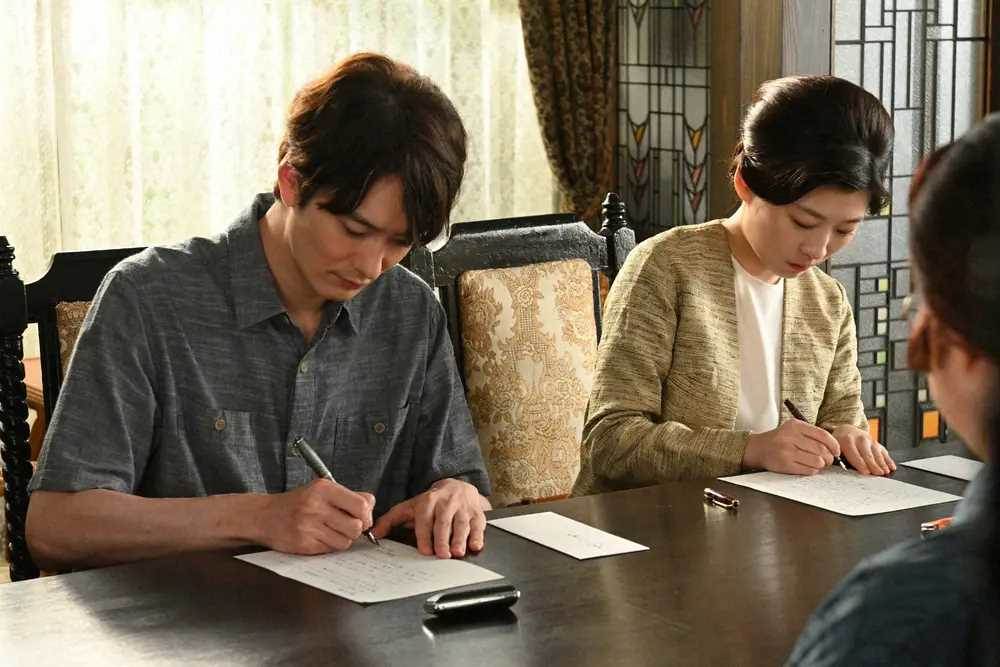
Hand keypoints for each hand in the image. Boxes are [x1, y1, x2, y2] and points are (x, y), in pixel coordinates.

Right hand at [257, 479, 374, 554]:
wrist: (264, 516)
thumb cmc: (297, 503)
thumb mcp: (321, 490)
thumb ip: (347, 496)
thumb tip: (371, 504)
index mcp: (323, 488)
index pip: (362, 504)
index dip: (367, 515)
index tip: (363, 518)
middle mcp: (315, 505)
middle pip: (356, 526)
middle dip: (356, 529)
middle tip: (347, 527)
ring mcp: (308, 526)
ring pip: (345, 541)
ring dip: (343, 539)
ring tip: (331, 531)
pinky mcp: (303, 543)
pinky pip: (330, 550)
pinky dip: (329, 546)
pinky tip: (319, 537)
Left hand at [372, 479, 488, 558]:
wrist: (458, 486)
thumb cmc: (431, 502)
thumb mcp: (410, 507)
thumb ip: (391, 520)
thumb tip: (373, 534)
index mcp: (427, 502)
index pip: (425, 519)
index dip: (425, 535)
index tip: (425, 550)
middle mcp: (446, 504)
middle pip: (444, 522)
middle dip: (443, 539)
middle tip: (442, 554)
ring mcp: (463, 508)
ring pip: (461, 524)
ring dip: (460, 539)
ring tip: (457, 552)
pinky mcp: (477, 514)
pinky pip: (478, 525)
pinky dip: (478, 536)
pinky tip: (475, 545)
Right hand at [743, 419, 840, 474]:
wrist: (758, 448)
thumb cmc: (780, 439)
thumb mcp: (793, 430)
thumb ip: (811, 435)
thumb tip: (834, 448)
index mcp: (795, 426)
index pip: (823, 435)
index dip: (834, 445)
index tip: (836, 452)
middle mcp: (790, 437)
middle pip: (821, 449)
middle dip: (829, 458)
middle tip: (828, 461)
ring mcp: (786, 451)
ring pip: (817, 461)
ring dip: (821, 465)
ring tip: (818, 464)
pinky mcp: (784, 464)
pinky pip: (808, 470)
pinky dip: (813, 470)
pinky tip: (809, 467)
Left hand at [831, 424, 895, 475]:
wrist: (847, 431)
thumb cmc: (840, 443)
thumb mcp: (835, 447)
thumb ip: (838, 457)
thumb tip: (842, 469)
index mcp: (847, 440)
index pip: (855, 454)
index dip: (861, 464)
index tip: (866, 472)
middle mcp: (860, 439)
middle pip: (868, 454)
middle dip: (873, 464)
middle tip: (878, 473)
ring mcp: (870, 440)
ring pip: (877, 453)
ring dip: (882, 463)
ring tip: (885, 472)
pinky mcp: (877, 443)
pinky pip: (884, 452)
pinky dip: (888, 460)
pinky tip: (892, 467)